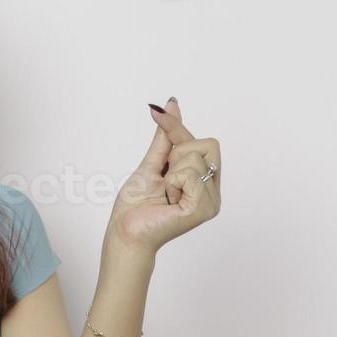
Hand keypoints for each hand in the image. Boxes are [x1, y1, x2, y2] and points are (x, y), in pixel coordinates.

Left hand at [108, 96, 221, 255]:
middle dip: (178, 153)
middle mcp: (212, 189)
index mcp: (203, 179)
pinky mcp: (204, 208)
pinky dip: (172, 182)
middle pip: (209, 144)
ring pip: (197, 158)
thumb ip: (166, 137)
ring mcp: (211, 200)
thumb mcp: (152, 163)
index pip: (202, 141)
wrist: (125, 231)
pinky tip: (168, 199)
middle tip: (164, 176)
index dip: (176, 127)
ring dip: (171, 172)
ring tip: (165, 193)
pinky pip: (191, 174)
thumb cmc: (136, 205)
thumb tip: (172, 104)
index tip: (157, 112)